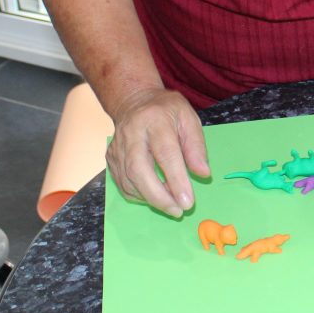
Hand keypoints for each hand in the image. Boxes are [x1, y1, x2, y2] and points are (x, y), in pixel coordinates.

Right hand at [105, 87, 209, 216]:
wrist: (134, 101)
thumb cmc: (166, 111)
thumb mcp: (188, 118)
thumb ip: (196, 146)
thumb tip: (203, 174)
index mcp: (155, 120)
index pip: (165, 153)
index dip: (176, 180)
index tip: (188, 202)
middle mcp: (131, 134)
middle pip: (140, 170)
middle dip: (159, 197)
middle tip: (178, 211)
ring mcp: (117, 147)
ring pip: (129, 181)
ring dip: (151, 199)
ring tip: (171, 204)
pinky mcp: (110, 159)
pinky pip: (123, 184)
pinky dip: (140, 196)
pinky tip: (155, 196)